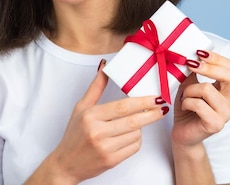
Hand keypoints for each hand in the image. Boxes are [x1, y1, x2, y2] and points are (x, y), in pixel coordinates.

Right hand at [47, 60, 169, 183]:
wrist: (67, 163)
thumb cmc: (74, 134)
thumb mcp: (81, 107)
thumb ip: (96, 87)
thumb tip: (105, 66)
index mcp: (90, 115)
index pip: (122, 106)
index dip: (142, 101)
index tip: (156, 98)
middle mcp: (97, 131)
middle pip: (133, 120)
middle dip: (151, 114)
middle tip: (162, 108)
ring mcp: (105, 147)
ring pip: (135, 134)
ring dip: (141, 128)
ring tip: (135, 123)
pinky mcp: (111, 160)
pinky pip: (133, 147)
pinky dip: (136, 140)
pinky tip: (130, 136)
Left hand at [172, 51, 229, 148]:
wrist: (183, 133)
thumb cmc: (187, 107)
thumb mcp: (189, 84)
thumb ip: (194, 71)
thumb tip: (191, 54)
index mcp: (227, 89)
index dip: (217, 58)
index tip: (199, 52)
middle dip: (208, 67)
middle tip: (191, 65)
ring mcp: (225, 114)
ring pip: (207, 89)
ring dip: (189, 90)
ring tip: (184, 96)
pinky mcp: (215, 124)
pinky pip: (198, 104)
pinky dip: (186, 102)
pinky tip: (185, 106)